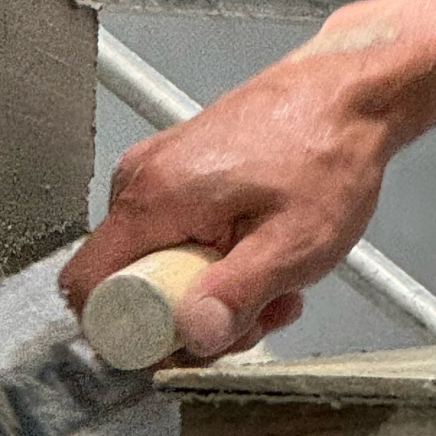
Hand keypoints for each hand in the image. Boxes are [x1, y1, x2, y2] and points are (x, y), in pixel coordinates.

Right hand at [62, 44, 393, 358]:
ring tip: (271, 284)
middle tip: (252, 315)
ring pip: (155, 267)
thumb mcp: (292, 244)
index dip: (130, 332)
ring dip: (208, 293)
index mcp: (153, 198)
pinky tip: (260, 258)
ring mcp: (154, 174)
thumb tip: (192, 338)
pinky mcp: (174, 174)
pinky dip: (212, 262)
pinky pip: (171, 239)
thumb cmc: (327, 153)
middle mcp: (139, 182)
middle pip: (126, 287)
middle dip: (188, 317)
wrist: (347, 96)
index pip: (88, 288)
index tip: (186, 340)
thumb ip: (236, 296)